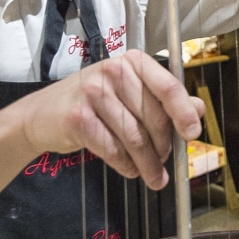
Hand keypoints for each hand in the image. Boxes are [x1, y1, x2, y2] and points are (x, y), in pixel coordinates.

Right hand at [11, 49, 203, 189]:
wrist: (41, 115)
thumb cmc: (92, 103)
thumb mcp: (129, 94)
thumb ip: (163, 99)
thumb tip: (198, 109)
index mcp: (132, 61)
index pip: (168, 86)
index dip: (184, 112)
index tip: (193, 133)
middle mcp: (113, 71)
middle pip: (153, 118)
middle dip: (164, 147)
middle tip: (164, 163)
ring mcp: (93, 93)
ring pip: (135, 138)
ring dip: (148, 164)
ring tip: (153, 177)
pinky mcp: (78, 119)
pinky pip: (114, 150)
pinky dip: (126, 166)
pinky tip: (130, 170)